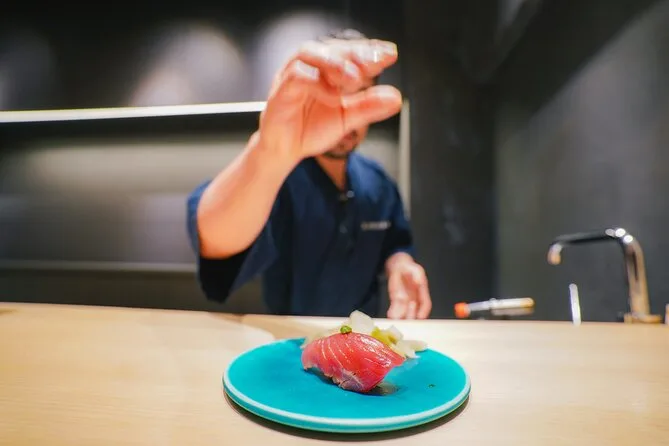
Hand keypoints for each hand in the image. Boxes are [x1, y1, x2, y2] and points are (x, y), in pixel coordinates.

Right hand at [258, 37, 401, 160]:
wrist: (286, 148)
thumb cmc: (311, 127)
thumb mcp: (347, 118)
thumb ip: (369, 106)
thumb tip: (397, 98)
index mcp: (328, 69)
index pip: (350, 52)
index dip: (370, 51)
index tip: (390, 55)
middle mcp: (311, 66)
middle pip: (332, 47)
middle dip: (356, 53)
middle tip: (376, 62)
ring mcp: (294, 75)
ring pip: (311, 53)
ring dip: (335, 63)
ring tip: (355, 79)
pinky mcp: (281, 90)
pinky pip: (297, 76)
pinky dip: (316, 83)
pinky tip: (333, 97)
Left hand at [386, 257, 431, 319]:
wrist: (396, 265)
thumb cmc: (407, 265)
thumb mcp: (414, 267)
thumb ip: (417, 274)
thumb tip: (419, 282)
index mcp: (422, 290)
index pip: (426, 304)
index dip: (424, 311)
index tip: (420, 317)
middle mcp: (415, 297)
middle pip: (415, 311)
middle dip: (411, 315)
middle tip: (406, 317)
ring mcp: (405, 299)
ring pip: (405, 311)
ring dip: (401, 316)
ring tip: (396, 317)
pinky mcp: (396, 299)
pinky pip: (396, 308)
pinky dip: (393, 312)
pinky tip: (390, 314)